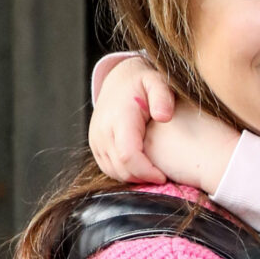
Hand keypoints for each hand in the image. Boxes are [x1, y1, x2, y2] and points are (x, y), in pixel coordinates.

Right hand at [88, 57, 240, 193]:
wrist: (119, 80)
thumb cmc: (144, 83)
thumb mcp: (157, 82)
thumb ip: (162, 97)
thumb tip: (163, 116)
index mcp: (118, 118)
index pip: (128, 156)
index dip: (146, 172)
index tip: (164, 176)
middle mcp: (102, 131)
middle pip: (121, 168)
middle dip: (143, 178)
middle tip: (164, 178)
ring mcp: (96, 140)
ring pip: (114, 172)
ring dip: (135, 178)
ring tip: (154, 173)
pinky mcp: (96, 146)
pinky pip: (109, 168)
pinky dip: (125, 174)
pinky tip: (142, 169)